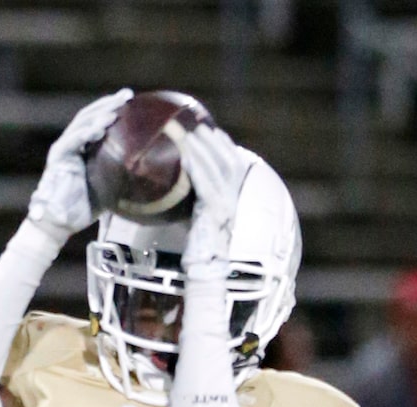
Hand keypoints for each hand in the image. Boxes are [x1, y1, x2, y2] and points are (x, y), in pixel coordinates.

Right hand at [27, 88, 132, 243]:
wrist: (59, 223)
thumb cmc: (83, 209)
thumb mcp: (108, 187)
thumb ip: (119, 175)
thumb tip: (146, 173)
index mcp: (83, 148)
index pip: (97, 121)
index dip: (113, 109)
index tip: (132, 100)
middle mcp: (72, 144)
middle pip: (90, 115)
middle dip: (109, 103)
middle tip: (127, 95)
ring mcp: (64, 149)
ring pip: (81, 123)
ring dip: (99, 114)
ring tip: (115, 109)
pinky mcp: (58, 158)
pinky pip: (73, 141)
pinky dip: (86, 133)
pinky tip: (100, 127)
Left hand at [180, 125, 248, 273]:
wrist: (205, 270)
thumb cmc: (200, 247)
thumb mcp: (201, 217)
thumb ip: (200, 200)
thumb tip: (182, 183)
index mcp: (234, 199)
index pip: (235, 166)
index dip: (225, 147)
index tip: (213, 131)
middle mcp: (234, 200)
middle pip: (228, 162)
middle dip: (213, 142)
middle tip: (199, 126)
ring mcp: (225, 206)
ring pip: (216, 169)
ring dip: (202, 150)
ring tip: (189, 135)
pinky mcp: (213, 212)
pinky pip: (204, 185)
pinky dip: (195, 169)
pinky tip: (184, 157)